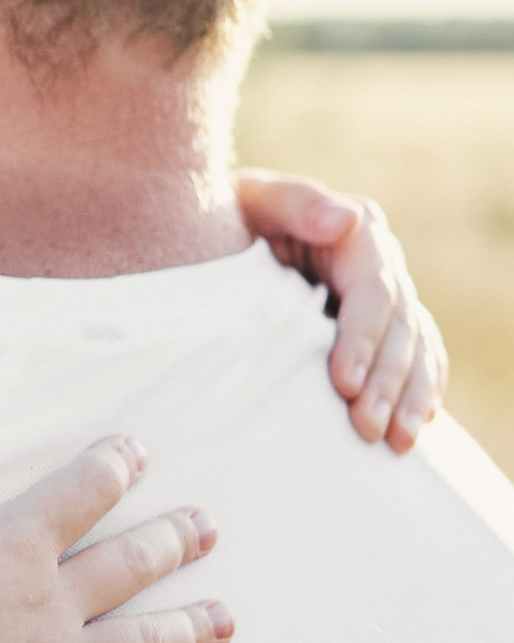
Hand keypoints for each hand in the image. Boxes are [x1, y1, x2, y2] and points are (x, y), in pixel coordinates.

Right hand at [0, 412, 228, 642]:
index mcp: (13, 543)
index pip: (82, 491)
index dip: (114, 466)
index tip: (138, 454)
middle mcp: (52, 602)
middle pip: (131, 563)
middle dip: (173, 540)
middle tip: (206, 528)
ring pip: (143, 640)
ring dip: (190, 626)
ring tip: (225, 618)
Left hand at [237, 168, 445, 451]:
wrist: (222, 229)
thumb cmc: (230, 214)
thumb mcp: (253, 199)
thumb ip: (296, 203)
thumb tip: (345, 218)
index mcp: (356, 235)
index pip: (373, 292)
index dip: (363, 338)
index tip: (343, 382)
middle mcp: (380, 266)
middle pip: (399, 328)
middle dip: (387, 381)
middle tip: (366, 428)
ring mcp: (383, 298)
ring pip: (415, 348)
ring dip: (410, 397)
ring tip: (397, 443)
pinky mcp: (377, 326)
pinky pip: (416, 358)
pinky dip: (419, 392)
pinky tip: (415, 427)